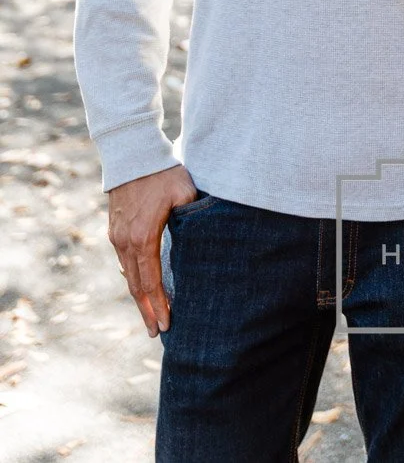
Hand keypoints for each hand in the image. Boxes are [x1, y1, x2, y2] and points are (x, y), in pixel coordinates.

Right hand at [107, 165, 199, 336]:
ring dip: (140, 297)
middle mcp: (126, 243)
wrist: (132, 154)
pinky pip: (125, 261)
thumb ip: (194, 216)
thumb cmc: (162, 172)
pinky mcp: (115, 230)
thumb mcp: (184, 192)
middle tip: (158, 333)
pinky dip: (133, 278)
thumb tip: (204, 235)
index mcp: (143, 238)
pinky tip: (141, 287)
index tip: (168, 324)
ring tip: (150, 315)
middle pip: (137, 286)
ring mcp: (117, 237)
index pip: (151, 281)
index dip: (159, 305)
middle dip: (147, 311)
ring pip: (129, 275)